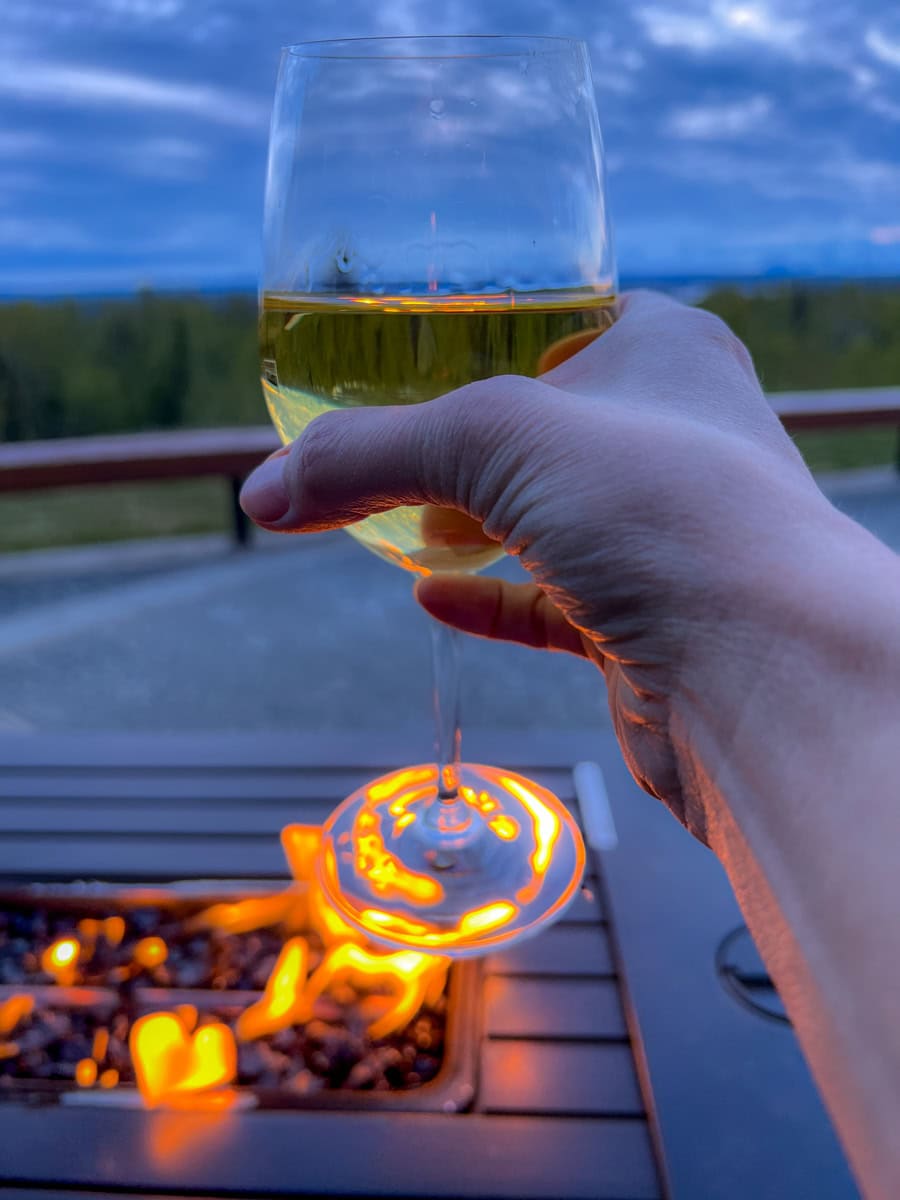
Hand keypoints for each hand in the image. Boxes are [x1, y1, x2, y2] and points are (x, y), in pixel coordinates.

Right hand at [240, 290, 843, 838]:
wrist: (763, 674)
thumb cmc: (662, 512)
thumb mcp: (493, 439)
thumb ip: (366, 453)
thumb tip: (259, 491)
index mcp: (663, 352)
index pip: (561, 317)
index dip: (484, 326)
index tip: (408, 342)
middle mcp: (671, 439)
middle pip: (542, 426)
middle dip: (459, 438)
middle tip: (380, 437)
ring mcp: (659, 537)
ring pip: (544, 519)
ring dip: (466, 520)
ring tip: (385, 513)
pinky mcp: (641, 625)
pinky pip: (548, 604)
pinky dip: (489, 597)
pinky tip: (430, 593)